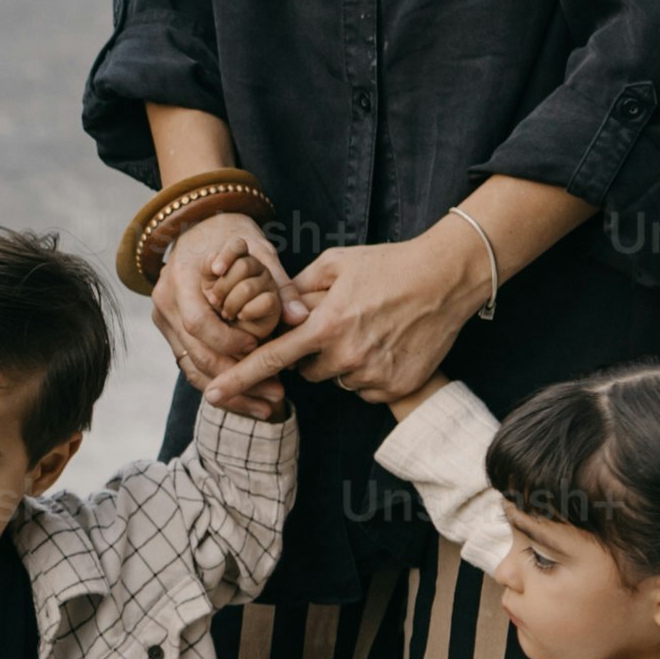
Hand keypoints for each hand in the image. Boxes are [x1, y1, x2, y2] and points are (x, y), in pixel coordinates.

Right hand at [149, 208, 295, 411]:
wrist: (196, 222)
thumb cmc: (228, 232)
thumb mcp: (257, 250)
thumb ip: (278, 284)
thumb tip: (300, 316)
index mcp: (179, 280)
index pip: (198, 323)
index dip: (227, 341)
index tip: (258, 348)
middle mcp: (165, 303)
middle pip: (194, 354)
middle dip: (236, 377)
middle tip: (276, 392)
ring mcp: (164, 320)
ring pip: (192, 368)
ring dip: (231, 390)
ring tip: (268, 404)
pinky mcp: (173, 332)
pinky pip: (193, 365)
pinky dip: (222, 383)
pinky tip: (250, 398)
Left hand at [223, 229, 481, 411]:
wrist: (446, 278)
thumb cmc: (388, 265)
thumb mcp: (335, 264)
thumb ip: (297, 288)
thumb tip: (269, 307)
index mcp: (325, 325)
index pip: (271, 359)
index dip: (238, 378)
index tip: (212, 394)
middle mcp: (346, 356)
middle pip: (307, 371)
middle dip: (313, 352)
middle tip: (340, 324)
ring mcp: (373, 374)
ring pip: (338, 379)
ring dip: (343, 362)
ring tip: (369, 330)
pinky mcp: (396, 387)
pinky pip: (366, 388)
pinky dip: (369, 371)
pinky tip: (387, 344)